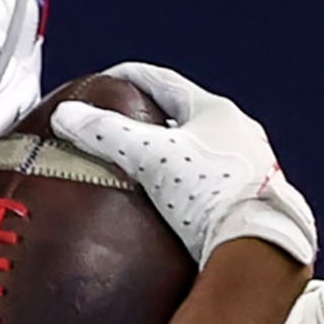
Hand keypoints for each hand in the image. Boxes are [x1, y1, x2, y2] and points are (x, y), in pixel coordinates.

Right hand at [50, 61, 318, 266]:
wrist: (257, 247)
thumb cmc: (211, 195)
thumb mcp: (148, 156)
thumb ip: (105, 133)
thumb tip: (66, 114)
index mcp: (216, 111)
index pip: (163, 81)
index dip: (128, 77)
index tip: (104, 80)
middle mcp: (238, 132)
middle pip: (184, 113)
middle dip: (149, 116)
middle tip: (119, 123)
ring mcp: (249, 165)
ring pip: (200, 146)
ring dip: (170, 150)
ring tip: (142, 164)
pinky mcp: (250, 198)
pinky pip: (210, 177)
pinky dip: (186, 179)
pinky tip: (173, 197)